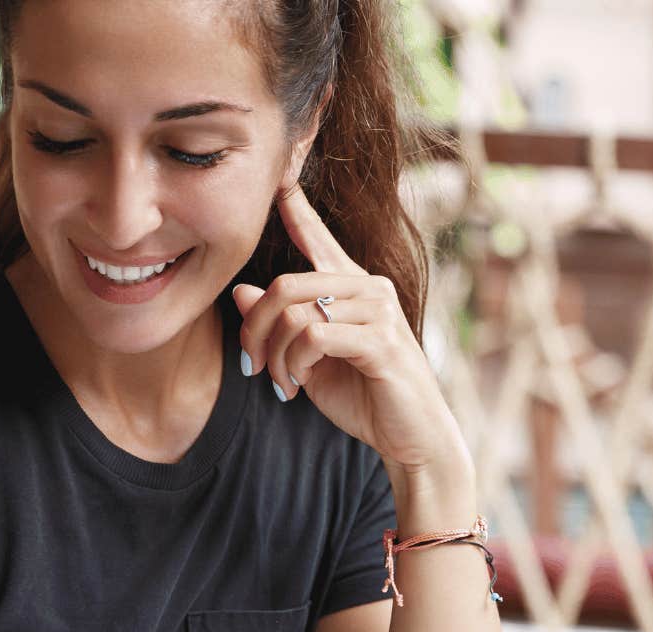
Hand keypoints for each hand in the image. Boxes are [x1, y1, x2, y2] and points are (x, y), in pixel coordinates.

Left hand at [232, 186, 468, 479]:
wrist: (410, 437)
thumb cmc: (362, 397)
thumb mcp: (308, 359)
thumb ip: (280, 324)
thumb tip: (242, 290)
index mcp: (352, 287)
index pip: (317, 237)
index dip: (296, 206)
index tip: (278, 173)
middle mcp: (369, 288)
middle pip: (288, 284)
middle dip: (256, 329)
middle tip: (252, 364)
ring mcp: (380, 311)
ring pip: (297, 312)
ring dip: (275, 354)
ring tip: (280, 382)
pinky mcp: (382, 340)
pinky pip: (314, 336)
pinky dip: (294, 364)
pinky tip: (297, 384)